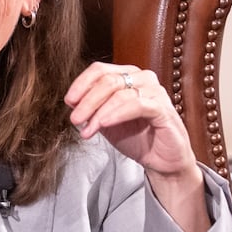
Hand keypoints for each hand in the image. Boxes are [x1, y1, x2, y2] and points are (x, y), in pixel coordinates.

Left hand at [65, 63, 209, 231]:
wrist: (161, 161)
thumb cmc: (138, 139)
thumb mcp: (106, 122)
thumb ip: (92, 109)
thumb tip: (72, 102)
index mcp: (128, 76)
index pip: (100, 70)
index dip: (81, 84)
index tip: (69, 101)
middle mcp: (142, 79)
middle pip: (107, 80)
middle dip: (87, 101)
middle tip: (74, 119)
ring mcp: (154, 92)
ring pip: (119, 92)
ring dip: (98, 112)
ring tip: (87, 129)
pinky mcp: (162, 108)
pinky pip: (136, 105)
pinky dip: (116, 114)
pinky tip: (104, 124)